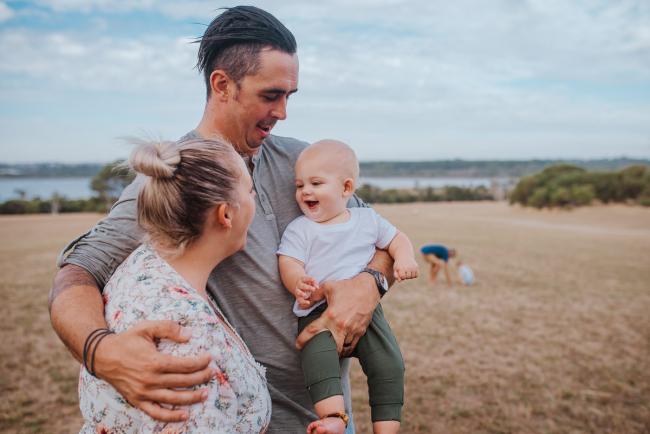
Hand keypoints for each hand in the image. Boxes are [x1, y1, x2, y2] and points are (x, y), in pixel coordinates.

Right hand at [94, 320, 213, 421]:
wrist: (103, 356)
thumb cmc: (127, 340)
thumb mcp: (147, 328)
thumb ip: (168, 328)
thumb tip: (189, 335)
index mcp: (154, 361)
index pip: (184, 365)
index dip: (200, 362)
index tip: (210, 358)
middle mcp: (151, 380)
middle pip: (182, 381)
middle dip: (201, 378)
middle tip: (212, 374)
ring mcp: (144, 393)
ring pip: (173, 399)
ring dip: (191, 398)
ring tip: (205, 394)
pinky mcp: (137, 401)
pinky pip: (156, 413)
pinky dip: (171, 416)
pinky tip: (184, 415)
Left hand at [295, 273, 378, 355]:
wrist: (368, 288)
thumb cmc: (347, 286)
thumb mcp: (328, 287)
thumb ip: (315, 296)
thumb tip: (304, 303)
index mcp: (331, 315)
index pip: (313, 330)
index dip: (303, 339)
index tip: (298, 345)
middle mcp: (342, 325)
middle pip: (330, 347)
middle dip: (323, 351)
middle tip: (317, 351)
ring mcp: (352, 330)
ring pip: (342, 348)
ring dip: (335, 349)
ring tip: (329, 349)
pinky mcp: (360, 331)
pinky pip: (352, 345)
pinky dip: (346, 348)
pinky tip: (341, 347)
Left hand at [393, 257, 418, 281]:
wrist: (404, 255)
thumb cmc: (399, 264)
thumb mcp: (395, 269)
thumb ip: (396, 276)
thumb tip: (399, 281)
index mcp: (401, 268)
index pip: (403, 277)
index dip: (401, 277)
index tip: (400, 273)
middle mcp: (408, 267)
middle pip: (408, 277)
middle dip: (406, 276)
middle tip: (404, 272)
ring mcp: (413, 267)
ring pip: (413, 276)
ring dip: (410, 276)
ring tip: (407, 272)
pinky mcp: (416, 266)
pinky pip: (417, 275)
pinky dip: (414, 275)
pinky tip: (411, 272)